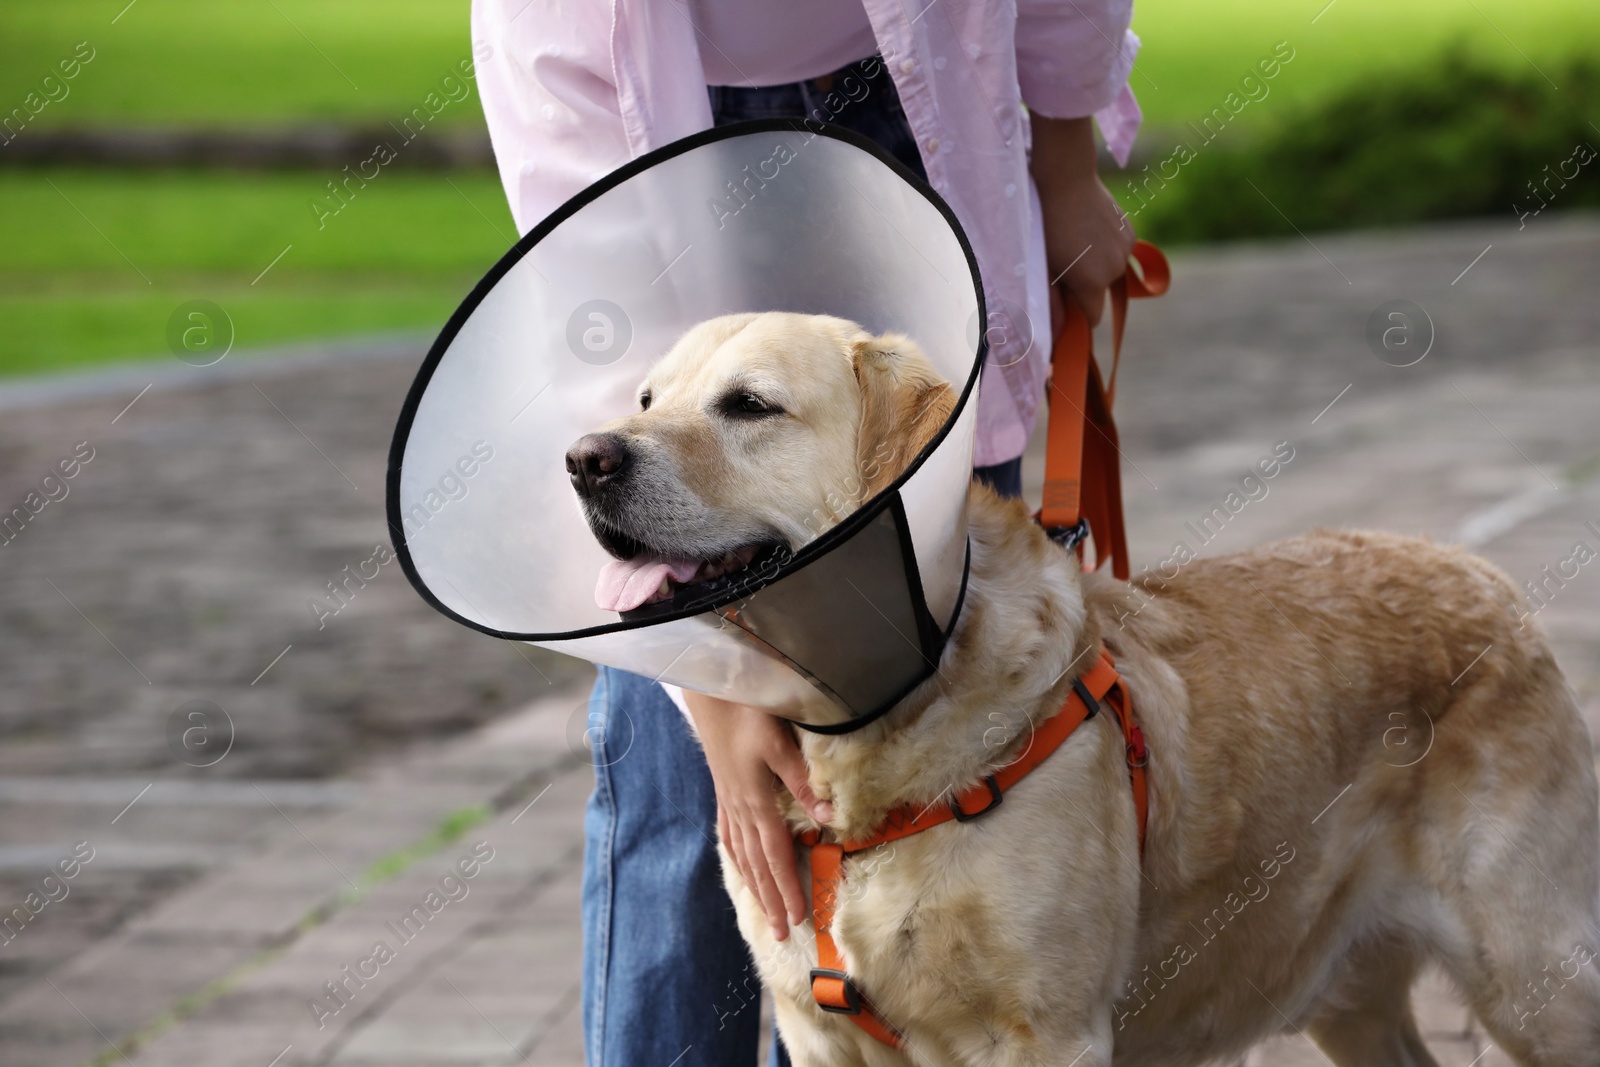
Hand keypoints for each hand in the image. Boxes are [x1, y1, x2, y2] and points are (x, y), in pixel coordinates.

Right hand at [683, 691, 832, 940]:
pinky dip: (738, 858)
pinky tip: (742, 867)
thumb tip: (830, 816)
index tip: (799, 916)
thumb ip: (803, 781)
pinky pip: (730, 836)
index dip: (788, 887)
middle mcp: (740, 809)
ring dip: (755, 886)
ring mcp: (729, 802)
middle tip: (782, 933)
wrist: (712, 693)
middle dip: (772, 899)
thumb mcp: (779, 744)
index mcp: (756, 801)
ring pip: (743, 855)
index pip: (776, 855)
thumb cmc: (748, 713)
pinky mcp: (724, 792)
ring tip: (764, 913)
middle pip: (758, 864)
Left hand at [1030, 114, 1136, 326]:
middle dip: (1083, 289)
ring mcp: (1126, 249)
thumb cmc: (1045, 225)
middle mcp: (1116, 269)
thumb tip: (1057, 334)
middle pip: (1101, 295)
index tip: (1061, 306)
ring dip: (1095, 268)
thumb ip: (1051, 303)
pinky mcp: (1130, 232)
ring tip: (1073, 245)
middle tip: (1060, 267)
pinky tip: (1087, 232)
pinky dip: (1104, 250)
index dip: (1075, 317)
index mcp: (1094, 282)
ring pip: (1109, 273)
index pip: (1092, 319)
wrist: (1065, 178)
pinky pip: (1116, 253)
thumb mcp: (1042, 267)